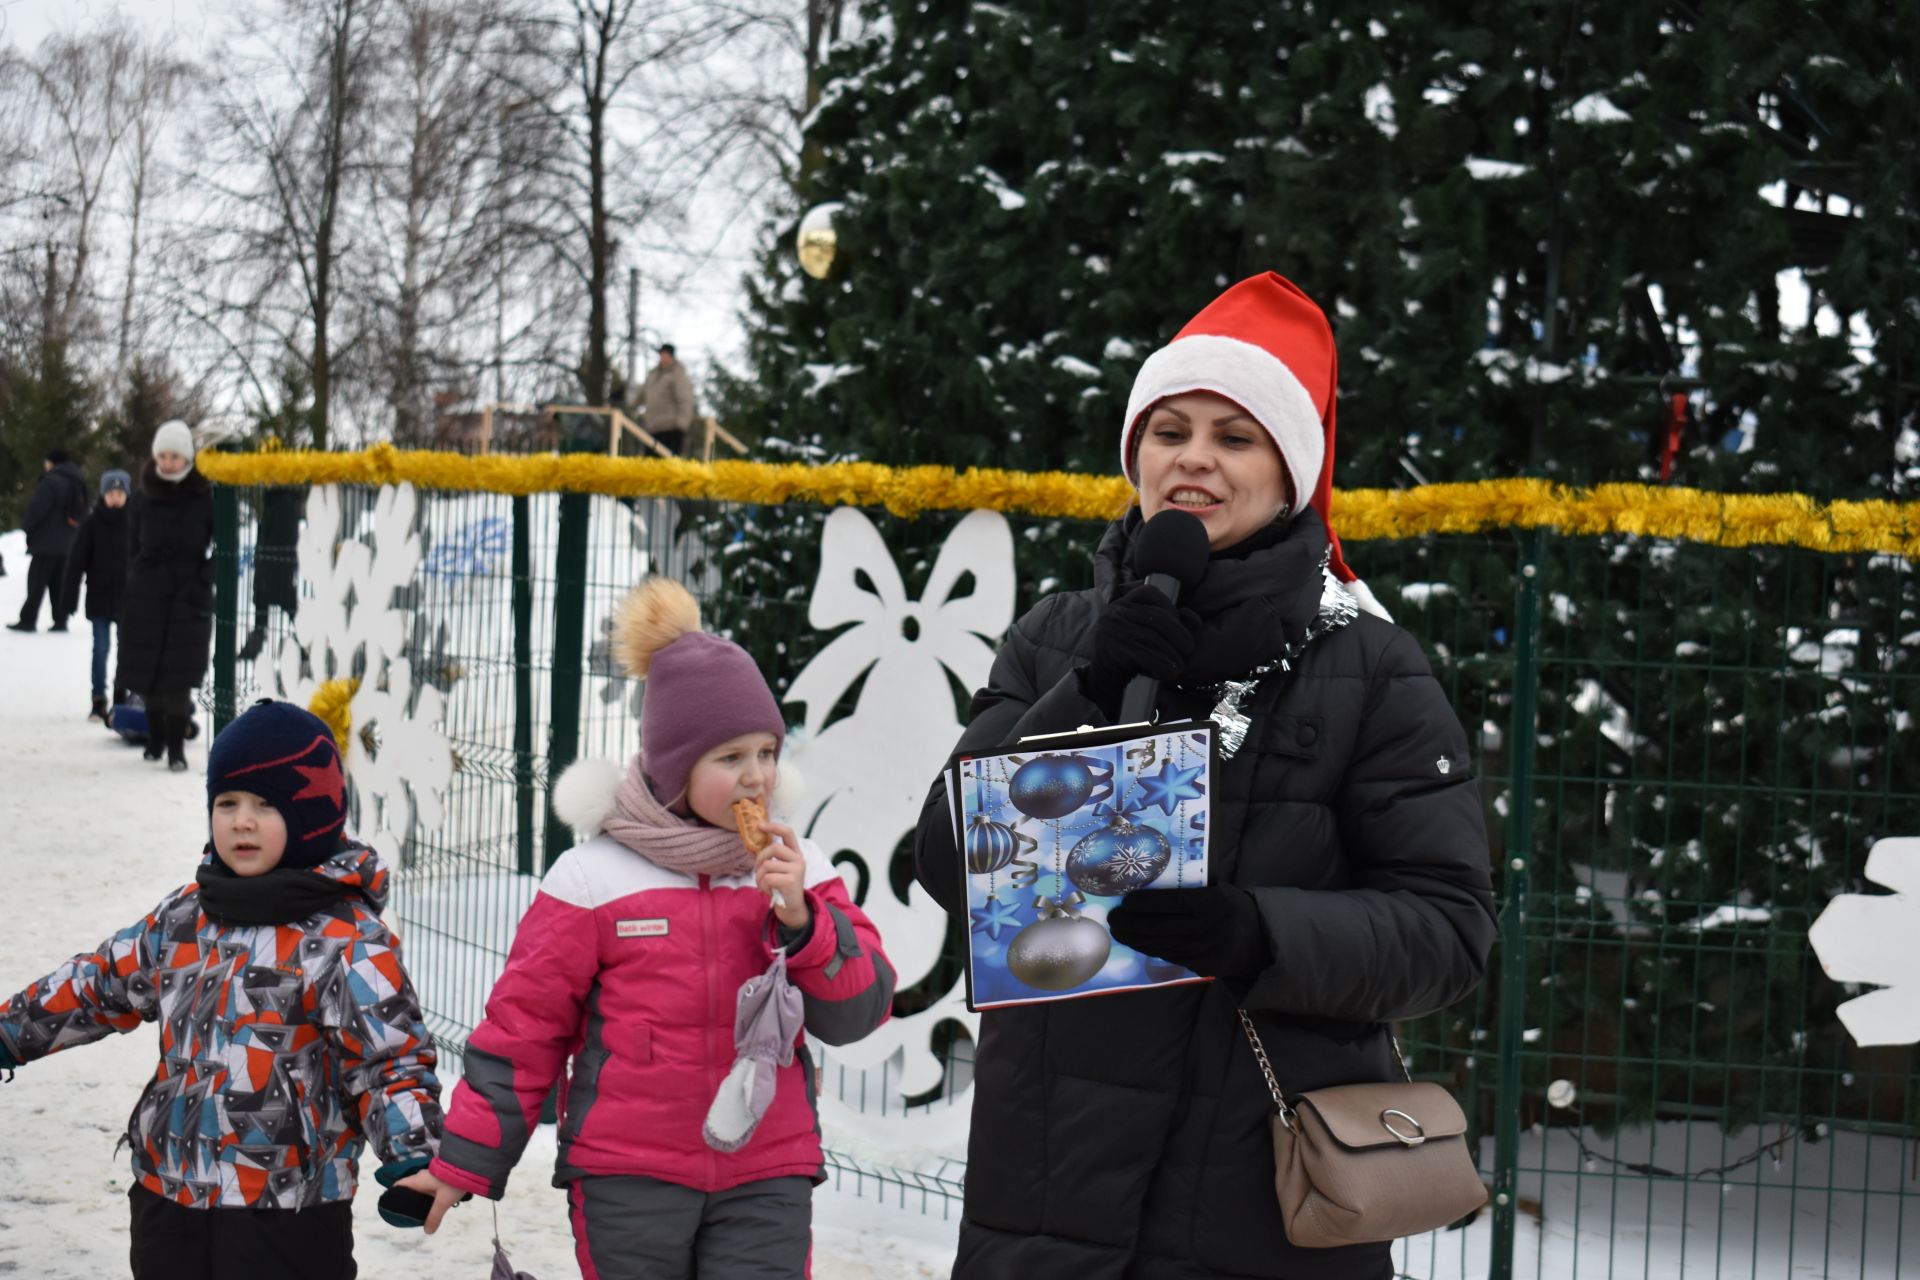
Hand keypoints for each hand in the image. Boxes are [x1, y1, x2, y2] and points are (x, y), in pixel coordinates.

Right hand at [395, 1169, 466, 1234]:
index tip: (390, 1206)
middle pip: (409, 1188)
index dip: (392, 1194)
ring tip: (420, 1212)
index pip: (398, 1185)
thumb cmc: (453, 1181)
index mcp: (417, 1180)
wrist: (469, 1163)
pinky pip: (429, 1186)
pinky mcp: (440, 1175)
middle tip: (406, 1214)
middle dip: (407, 1199)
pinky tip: (434, 1203)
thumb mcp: (443, 1201)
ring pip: (420, 1188)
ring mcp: (431, 1175)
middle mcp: (422, 1176)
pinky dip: (428, 1195)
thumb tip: (428, 1232)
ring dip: (419, 1198)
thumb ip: (434, 1216)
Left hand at [755, 819, 811, 930]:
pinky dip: (762, 885)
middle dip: (759, 858)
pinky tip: (767, 891)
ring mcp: (796, 870)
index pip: (788, 833)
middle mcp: (798, 859)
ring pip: (767, 864)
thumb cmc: (781, 887)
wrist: (792, 908)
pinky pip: (768, 877)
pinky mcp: (791, 881)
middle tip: (757, 870)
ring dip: (759, 876)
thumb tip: (752, 846)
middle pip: (773, 848)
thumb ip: (771, 858)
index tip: (760, 825)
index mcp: (795, 853)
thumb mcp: (779, 869)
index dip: (774, 826)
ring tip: (763, 884)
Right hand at [1082, 584, 1201, 714]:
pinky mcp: (1108, 649)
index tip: (1179, 624)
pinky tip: (1168, 673)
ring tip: (1179, 666)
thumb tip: (1195, 621)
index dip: (1169, 606)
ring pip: (1152, 637)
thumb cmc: (1130, 660)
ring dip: (1172, 654)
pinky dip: (1161, 665)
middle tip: (1188, 649)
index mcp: (1121, 603)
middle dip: (1178, 633)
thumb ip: (1172, 625)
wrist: (1101, 685)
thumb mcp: (1149, 637)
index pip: (1149, 592)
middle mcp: (1112, 612)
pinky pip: (1144, 654)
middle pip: (1155, 616)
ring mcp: (1109, 629)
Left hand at [1107, 884, 1268, 980]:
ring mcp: (1203, 950)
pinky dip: (1149, 948)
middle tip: (1112, 918)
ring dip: (1134, 939)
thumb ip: (1189, 890)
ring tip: (1118, 931)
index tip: (1125, 900)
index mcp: (1210, 904)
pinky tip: (1137, 942)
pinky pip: (1169, 956)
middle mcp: (1205, 928)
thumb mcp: (1217, 890)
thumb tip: (1149, 884)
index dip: (1143, 903)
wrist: (1258, 939)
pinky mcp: (1200, 966)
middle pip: (1158, 927)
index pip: (1169, 903)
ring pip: (1160, 945)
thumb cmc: (1231, 907)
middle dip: (1130, 924)